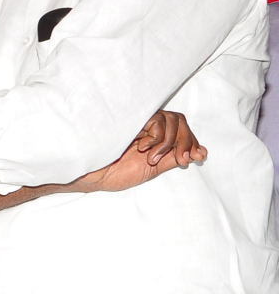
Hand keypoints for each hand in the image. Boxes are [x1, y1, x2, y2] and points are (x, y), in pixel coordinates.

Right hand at [75, 110, 204, 193]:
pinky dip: (158, 138)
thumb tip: (201, 152)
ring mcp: (139, 121)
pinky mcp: (132, 119)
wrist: (91, 174)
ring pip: (172, 119)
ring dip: (169, 143)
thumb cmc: (114, 173)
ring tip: (151, 158)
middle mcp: (147, 126)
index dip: (192, 140)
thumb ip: (174, 159)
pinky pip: (159, 121)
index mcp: (152, 136)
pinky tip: (142, 148)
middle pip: (180, 120)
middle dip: (186, 141)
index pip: (181, 127)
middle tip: (179, 160)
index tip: (196, 156)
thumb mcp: (152, 169)